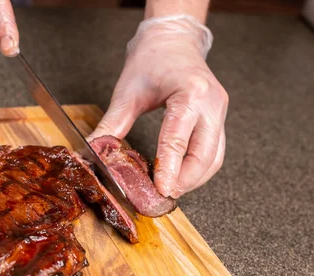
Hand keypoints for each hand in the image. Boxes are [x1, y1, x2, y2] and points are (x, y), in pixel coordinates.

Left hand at [89, 15, 227, 198]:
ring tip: (170, 190)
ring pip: (214, 159)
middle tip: (163, 196)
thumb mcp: (127, 92)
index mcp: (191, 93)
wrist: (172, 41)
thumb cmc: (151, 60)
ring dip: (193, 179)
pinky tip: (179, 176)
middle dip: (185, 181)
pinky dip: (198, 169)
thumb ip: (111, 126)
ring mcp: (219, 112)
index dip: (169, 169)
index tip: (160, 190)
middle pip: (205, 156)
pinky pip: (213, 152)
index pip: (179, 140)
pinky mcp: (218, 118)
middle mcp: (212, 103)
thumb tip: (93, 152)